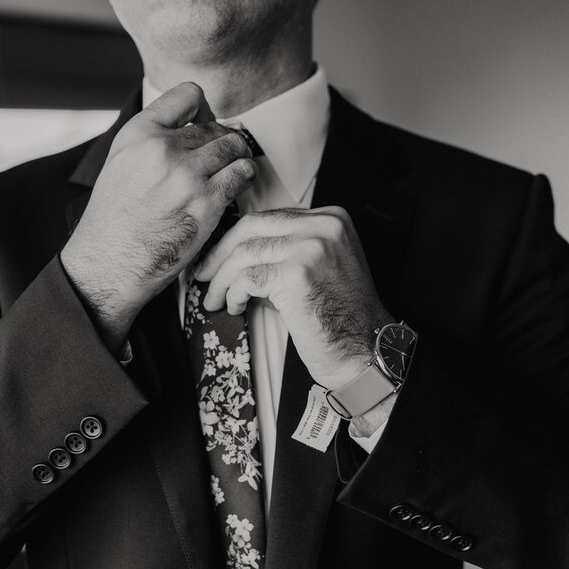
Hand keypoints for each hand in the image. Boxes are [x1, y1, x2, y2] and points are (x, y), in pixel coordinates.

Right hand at [61, 82, 256, 352]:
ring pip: (233, 147)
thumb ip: (153, 139)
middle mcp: (163, 149)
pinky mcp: (207, 203)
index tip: (205, 125)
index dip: (203, 110)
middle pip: (215, 127)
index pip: (188, 94)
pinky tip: (238, 184)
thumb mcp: (122, 162)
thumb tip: (196, 124)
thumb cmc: (115, 220)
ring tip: (233, 169)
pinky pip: (242, 174)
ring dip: (237, 157)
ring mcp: (187, 176)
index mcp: (139, 134)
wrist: (111, 262)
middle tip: (222, 158)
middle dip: (222, 141)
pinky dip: (244, 176)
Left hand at [195, 206, 392, 390]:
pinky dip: (233, 294)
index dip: (236, 239)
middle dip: (220, 253)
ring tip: (216, 298)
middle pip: (252, 228)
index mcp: (331, 219)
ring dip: (221, 279)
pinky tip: (234, 306)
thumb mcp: (315, 270)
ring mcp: (311, 247)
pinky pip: (248, 279)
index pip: (269, 218)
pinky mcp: (296, 274)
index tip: (219, 256)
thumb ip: (283, 254)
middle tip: (205, 274)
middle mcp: (323, 227)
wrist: (363, 349)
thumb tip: (236, 257)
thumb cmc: (340, 318)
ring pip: (245, 254)